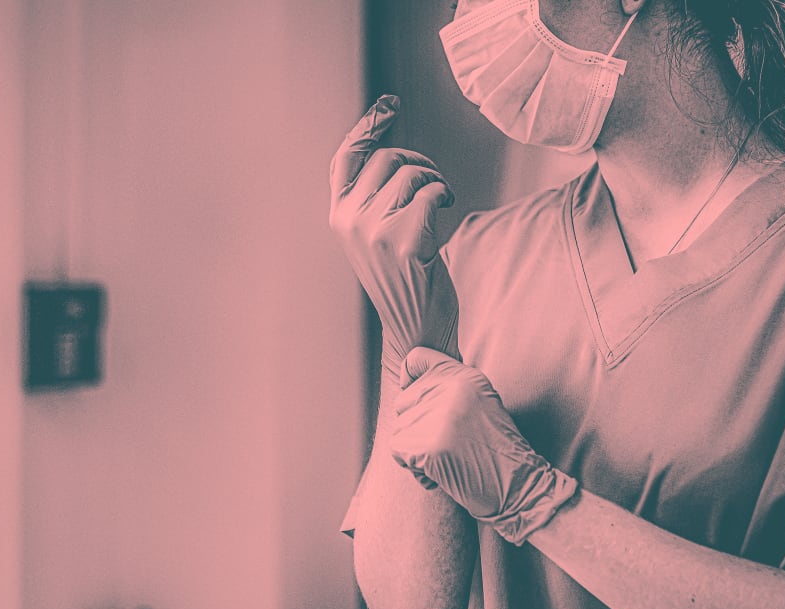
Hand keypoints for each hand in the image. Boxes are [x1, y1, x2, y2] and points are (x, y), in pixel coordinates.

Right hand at [328, 95, 459, 373]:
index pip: (345, 159)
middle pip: (387, 159)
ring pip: (410, 173)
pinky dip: (444, 195)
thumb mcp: (375, 234)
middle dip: (418, 161)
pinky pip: (430, 192)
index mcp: (339, 217)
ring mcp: (374, 231)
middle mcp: (349, 221)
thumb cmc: (403, 278)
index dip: (367, 127)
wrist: (416, 327)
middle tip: (434, 182)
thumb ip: (373, 199)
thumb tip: (392, 151)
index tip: (389, 104)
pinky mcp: (403, 240)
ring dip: (434, 179)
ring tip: (441, 200)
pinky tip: (446, 210)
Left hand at [389, 347, 578, 544]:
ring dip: (416, 451)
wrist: (519, 486)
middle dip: (415, 427)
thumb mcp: (481, 404)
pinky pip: (399, 453)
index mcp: (465, 376)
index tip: (418, 402)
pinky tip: (441, 475)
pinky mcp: (427, 445)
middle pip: (403, 401)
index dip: (409, 380)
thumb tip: (406, 388)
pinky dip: (415, 469)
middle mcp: (449, 389)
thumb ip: (448, 391)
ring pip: (399, 430)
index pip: (416, 358)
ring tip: (449, 460)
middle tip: (446, 444)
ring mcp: (437, 416)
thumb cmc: (498, 452)